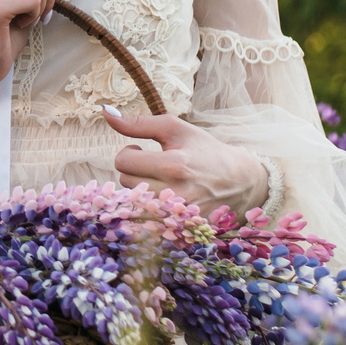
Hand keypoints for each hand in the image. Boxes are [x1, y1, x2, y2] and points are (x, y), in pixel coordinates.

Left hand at [104, 108, 269, 214]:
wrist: (240, 181)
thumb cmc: (205, 150)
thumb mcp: (175, 130)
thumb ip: (138, 123)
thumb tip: (105, 112)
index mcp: (173, 166)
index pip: (123, 161)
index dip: (129, 153)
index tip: (142, 152)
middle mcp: (175, 194)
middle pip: (125, 182)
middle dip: (135, 172)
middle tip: (155, 167)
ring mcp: (178, 217)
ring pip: (133, 203)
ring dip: (142, 191)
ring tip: (162, 182)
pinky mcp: (181, 232)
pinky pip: (147, 222)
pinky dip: (151, 210)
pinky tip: (166, 201)